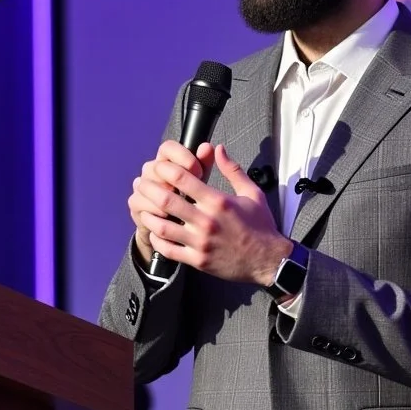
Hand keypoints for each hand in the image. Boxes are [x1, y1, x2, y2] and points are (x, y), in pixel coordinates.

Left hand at [136, 144, 292, 284]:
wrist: (268, 260)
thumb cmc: (260, 226)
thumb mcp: (252, 192)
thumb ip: (232, 169)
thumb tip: (218, 149)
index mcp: (218, 201)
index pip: (183, 179)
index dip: (165, 169)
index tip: (158, 166)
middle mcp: (206, 221)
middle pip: (166, 199)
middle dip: (149, 188)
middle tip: (142, 183)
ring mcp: (200, 242)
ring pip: (162, 226)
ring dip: (148, 214)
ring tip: (142, 207)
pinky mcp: (198, 260)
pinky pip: (169, 249)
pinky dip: (157, 239)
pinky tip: (155, 231)